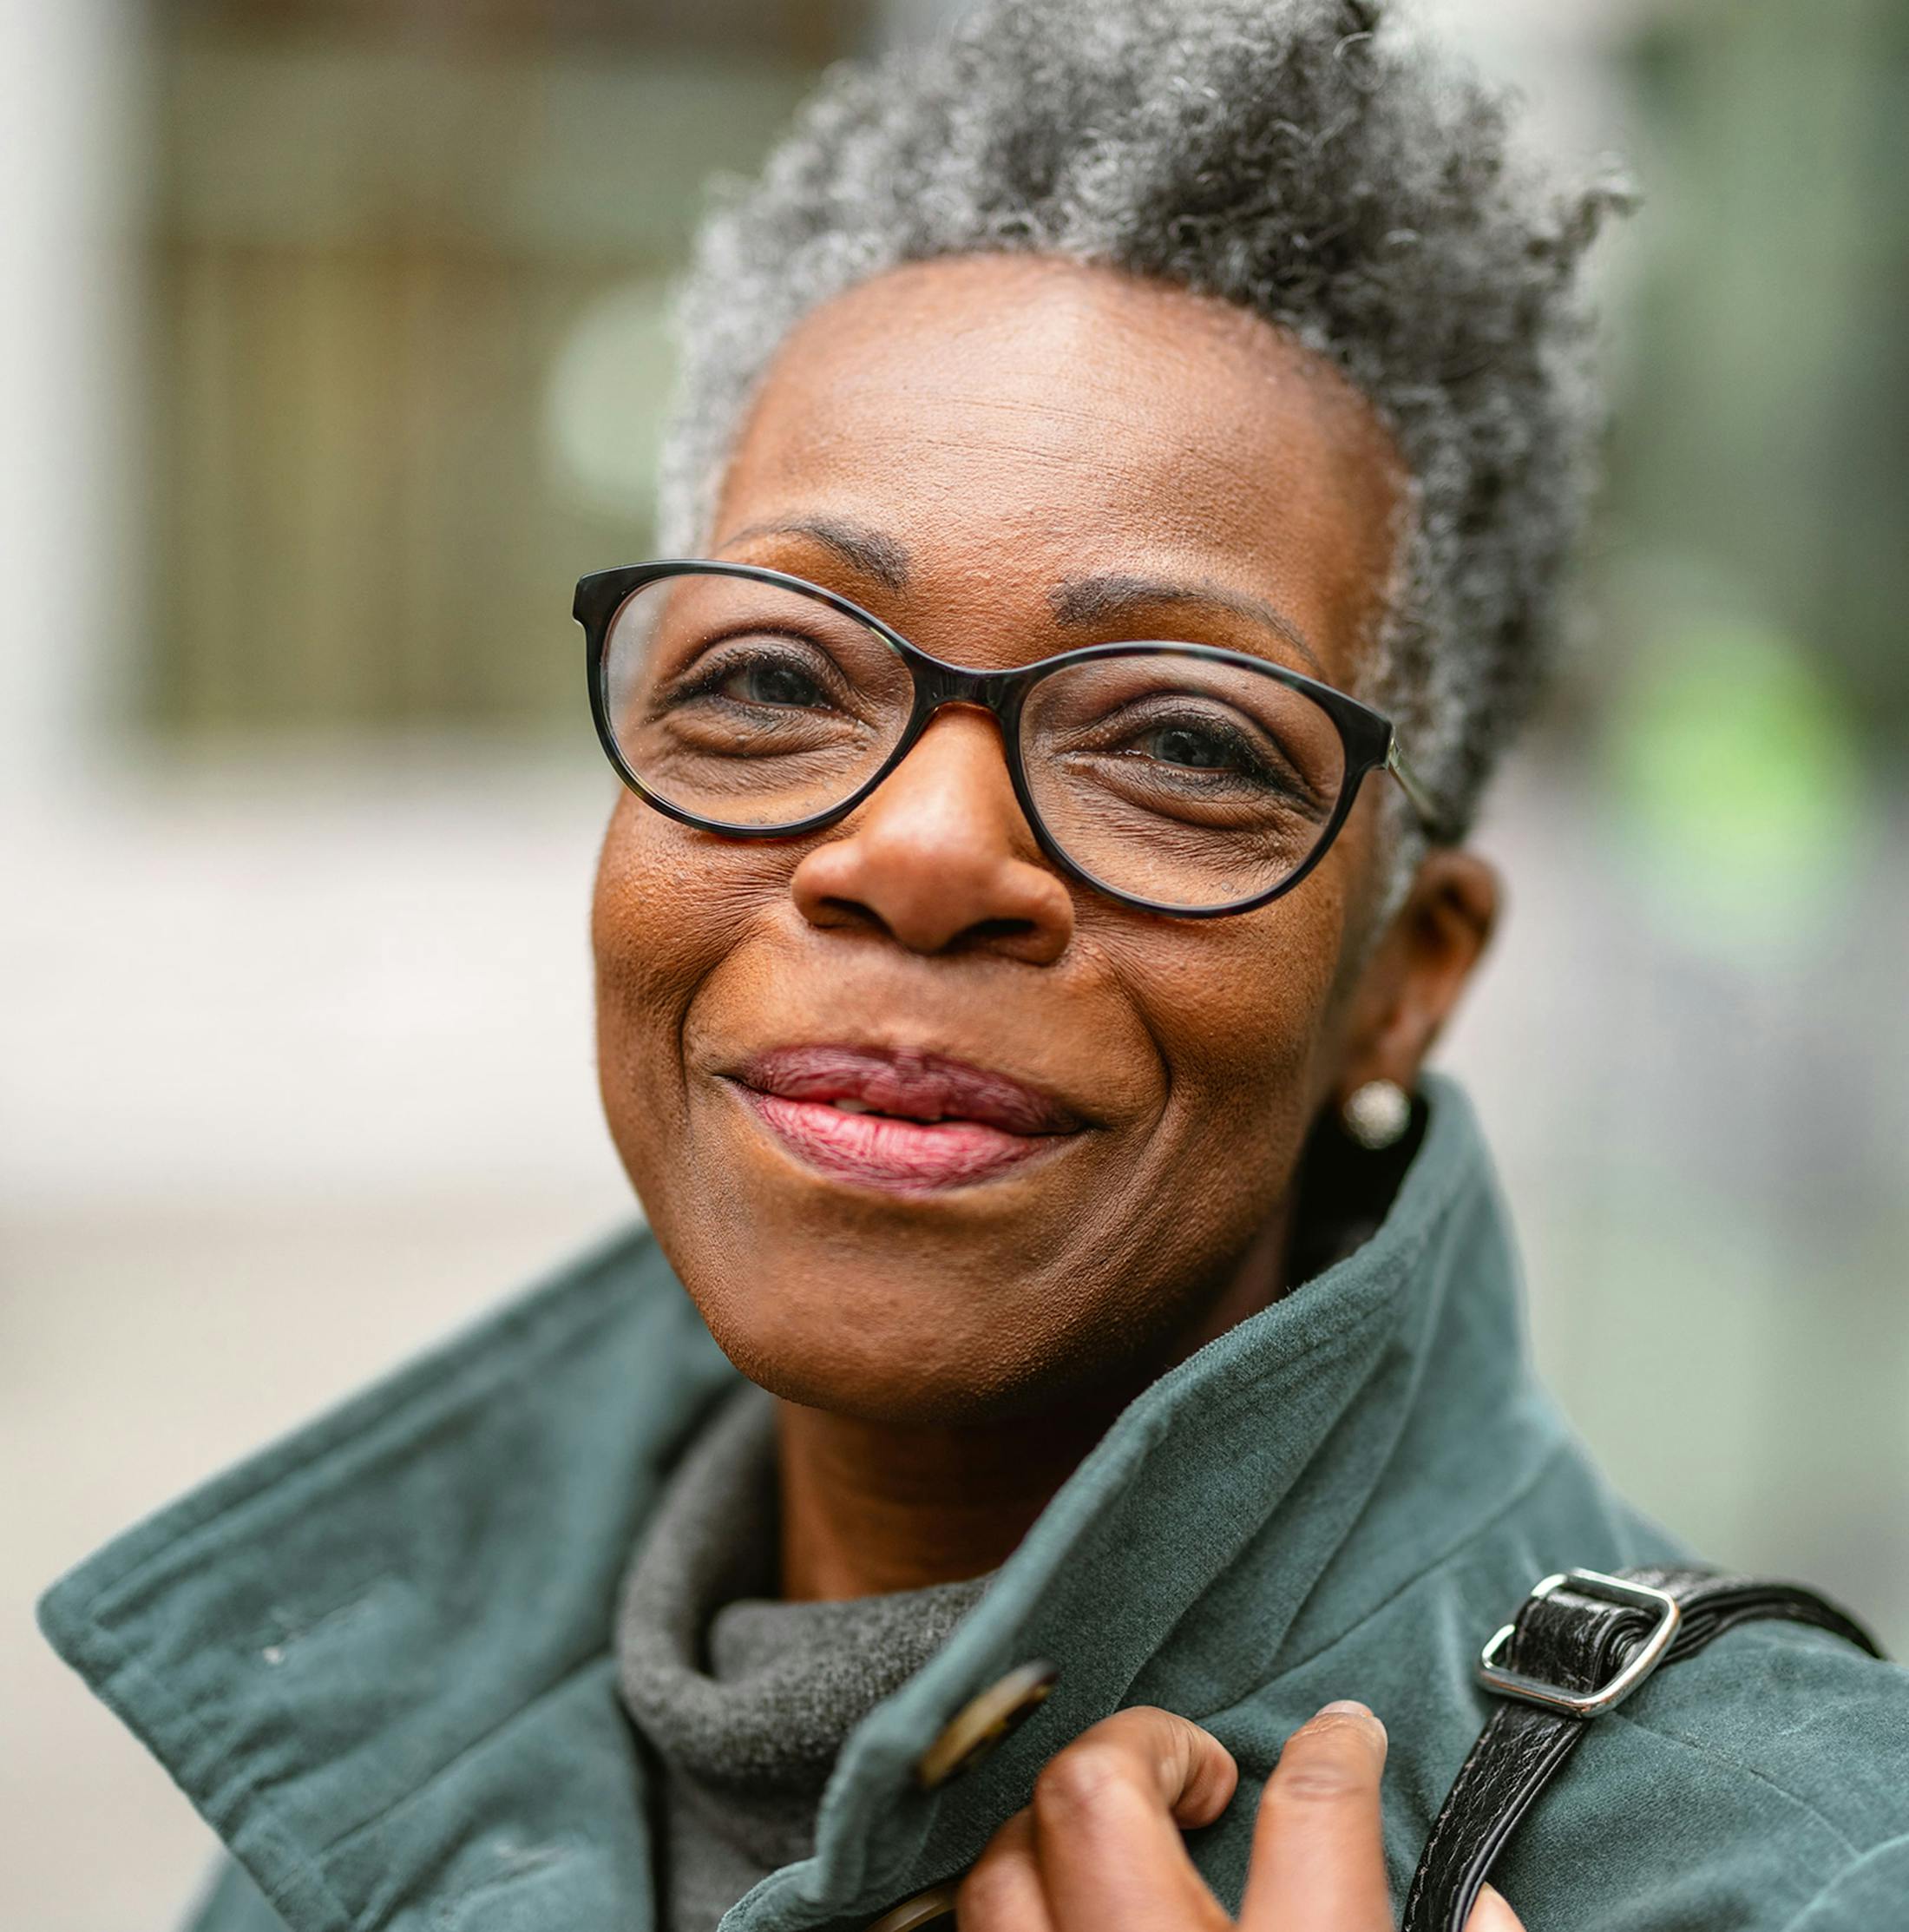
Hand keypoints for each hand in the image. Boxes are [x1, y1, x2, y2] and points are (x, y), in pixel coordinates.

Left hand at [956, 1701, 1523, 1929]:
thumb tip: (1479, 1899)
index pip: (1314, 1811)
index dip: (1337, 1747)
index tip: (1345, 1730)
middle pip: (1094, 1796)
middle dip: (1145, 1750)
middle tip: (1202, 1773)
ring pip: (1000, 1874)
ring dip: (1052, 1836)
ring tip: (1122, 1842)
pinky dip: (1011, 1912)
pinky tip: (1057, 1910)